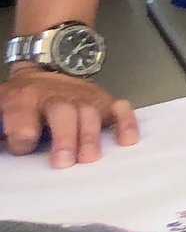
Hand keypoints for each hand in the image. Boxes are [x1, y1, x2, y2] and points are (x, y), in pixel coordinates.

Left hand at [2, 66, 137, 167]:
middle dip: (64, 137)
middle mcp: (56, 96)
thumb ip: (0, 126)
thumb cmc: (24, 99)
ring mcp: (84, 98)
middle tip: (64, 162)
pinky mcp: (105, 101)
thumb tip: (1, 140)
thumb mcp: (2, 107)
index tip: (23, 149)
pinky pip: (120, 108)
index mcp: (24, 98)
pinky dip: (126, 122)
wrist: (45, 69)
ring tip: (89, 158)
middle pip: (62, 113)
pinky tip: (126, 140)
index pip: (23, 118)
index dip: (22, 137)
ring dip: (90, 136)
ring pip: (90, 113)